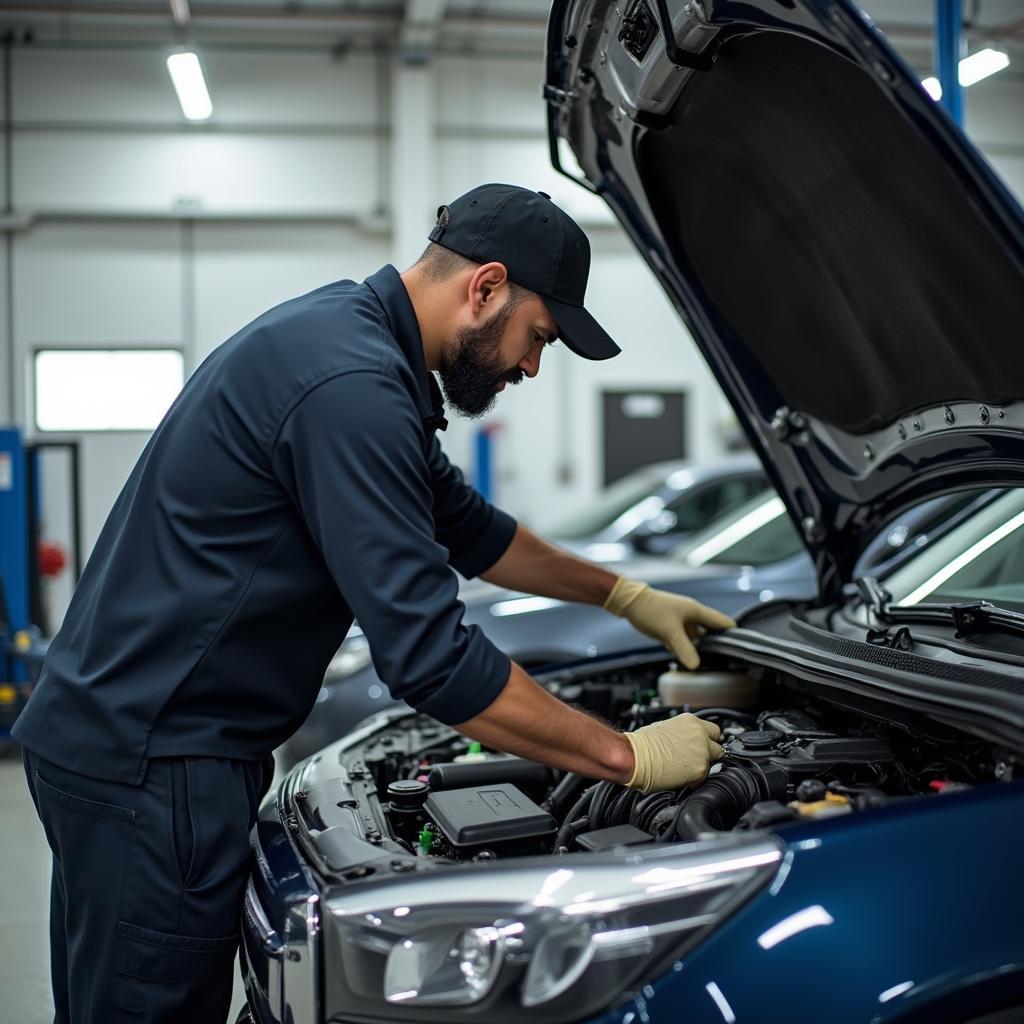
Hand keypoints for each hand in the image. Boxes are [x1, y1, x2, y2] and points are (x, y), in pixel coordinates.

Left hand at [603, 577, 735, 668]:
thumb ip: (684, 649)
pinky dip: (683, 647)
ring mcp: (682, 620)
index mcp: (696, 611)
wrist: (629, 602)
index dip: (733, 634)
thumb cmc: (650, 610)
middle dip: (714, 645)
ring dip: (696, 648)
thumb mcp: (669, 632)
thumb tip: (696, 665)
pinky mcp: (672, 626)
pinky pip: (683, 639)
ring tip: (701, 661)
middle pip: (710, 632)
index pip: (722, 622)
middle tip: (720, 660)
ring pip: (696, 638)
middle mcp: (692, 615)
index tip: (741, 648)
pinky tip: (681, 655)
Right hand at [624, 713, 723, 792]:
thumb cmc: (642, 745)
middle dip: (709, 754)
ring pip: (713, 763)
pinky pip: (704, 777)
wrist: (635, 756)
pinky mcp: (700, 769)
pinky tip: (682, 777)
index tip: (705, 746)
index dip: (708, 740)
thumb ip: (683, 734)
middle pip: (718, 747)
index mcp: (691, 722)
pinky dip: (695, 780)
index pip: (713, 730)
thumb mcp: (666, 729)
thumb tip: (686, 742)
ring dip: (702, 767)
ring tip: (685, 770)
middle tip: (696, 760)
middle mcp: (700, 734)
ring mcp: (702, 752)